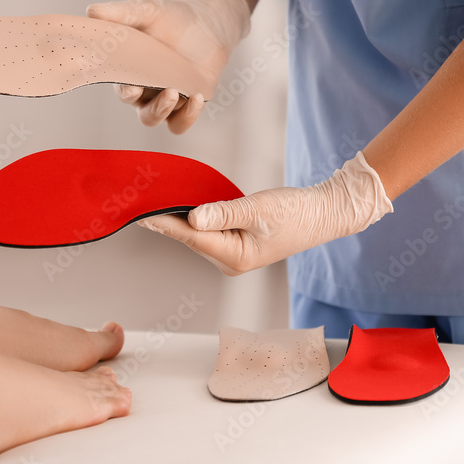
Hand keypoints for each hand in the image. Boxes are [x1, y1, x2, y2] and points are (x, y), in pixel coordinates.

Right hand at [86, 0, 249, 133]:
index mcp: (129, 73)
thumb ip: (121, 13)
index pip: (123, 89)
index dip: (126, 90)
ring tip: (177, 93)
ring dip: (166, 110)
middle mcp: (145, 92)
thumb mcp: (146, 11)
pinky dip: (189, 116)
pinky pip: (181, 122)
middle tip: (167, 91)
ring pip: (158, 118)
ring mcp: (166, 101)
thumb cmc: (169, 18)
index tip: (132, 85)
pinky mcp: (188, 105)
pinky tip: (198, 98)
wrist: (204, 23)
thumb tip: (91, 11)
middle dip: (153, 107)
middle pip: (143, 112)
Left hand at [138, 152, 393, 274]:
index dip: (163, 224)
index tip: (140, 215)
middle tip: (141, 201)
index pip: (190, 237)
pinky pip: (208, 233)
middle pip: (190, 238)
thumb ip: (223, 213)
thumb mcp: (257, 209)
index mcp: (235, 257)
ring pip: (197, 236)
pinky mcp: (237, 245)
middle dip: (166, 221)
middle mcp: (230, 261)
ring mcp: (233, 255)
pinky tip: (180, 208)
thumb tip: (192, 217)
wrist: (322, 214)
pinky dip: (194, 220)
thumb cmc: (296, 213)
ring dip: (178, 220)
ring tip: (154, 203)